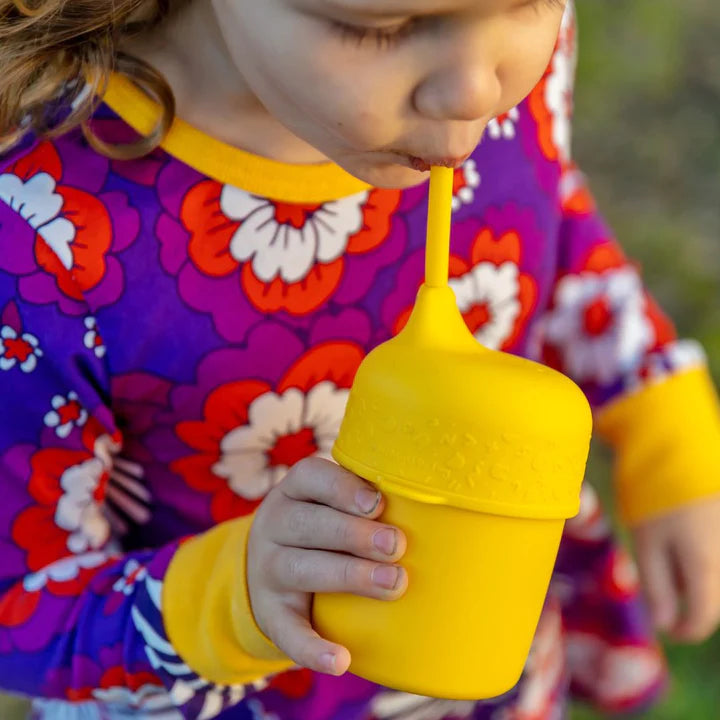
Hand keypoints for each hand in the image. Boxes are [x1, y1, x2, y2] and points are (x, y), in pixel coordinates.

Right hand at [247, 457, 407, 675]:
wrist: (267, 571)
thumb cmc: (323, 528)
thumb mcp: (330, 504)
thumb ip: (367, 502)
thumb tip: (433, 508)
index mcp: (294, 492)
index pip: (309, 476)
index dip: (342, 488)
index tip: (378, 504)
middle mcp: (274, 525)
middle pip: (308, 524)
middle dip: (355, 534)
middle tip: (397, 545)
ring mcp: (268, 570)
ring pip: (301, 569)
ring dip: (349, 575)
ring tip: (393, 583)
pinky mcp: (270, 613)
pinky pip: (286, 632)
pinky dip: (312, 648)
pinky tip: (340, 661)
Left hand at [632, 495, 719, 642]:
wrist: (677, 443)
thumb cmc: (655, 494)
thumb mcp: (646, 542)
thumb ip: (658, 586)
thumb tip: (667, 626)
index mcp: (706, 564)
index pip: (703, 617)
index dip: (683, 629)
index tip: (666, 625)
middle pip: (712, 595)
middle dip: (688, 593)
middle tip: (661, 565)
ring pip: (715, 572)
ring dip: (697, 570)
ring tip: (673, 537)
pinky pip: (716, 550)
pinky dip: (703, 549)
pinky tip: (686, 528)